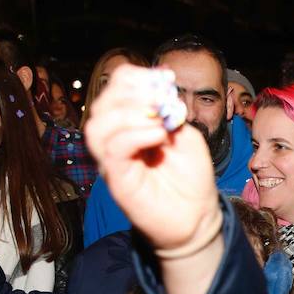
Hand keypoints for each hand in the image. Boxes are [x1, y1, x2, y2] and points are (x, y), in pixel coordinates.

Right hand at [85, 64, 218, 253]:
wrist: (197, 217)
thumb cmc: (190, 178)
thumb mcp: (187, 136)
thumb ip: (172, 115)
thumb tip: (159, 98)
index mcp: (131, 122)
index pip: (117, 87)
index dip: (136, 76)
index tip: (164, 79)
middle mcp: (116, 138)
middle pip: (102, 102)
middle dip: (132, 92)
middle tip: (161, 101)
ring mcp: (113, 160)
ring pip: (97, 125)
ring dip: (129, 113)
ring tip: (158, 120)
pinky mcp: (117, 179)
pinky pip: (112, 150)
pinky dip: (134, 135)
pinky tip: (159, 136)